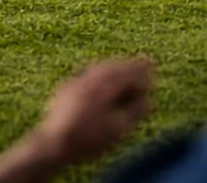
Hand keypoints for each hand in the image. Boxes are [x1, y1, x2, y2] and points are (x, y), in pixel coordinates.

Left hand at [31, 59, 155, 166]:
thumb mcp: (118, 129)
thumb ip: (135, 112)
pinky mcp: (65, 88)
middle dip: (128, 66)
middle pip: (112, 67)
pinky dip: (99, 73)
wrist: (54, 142)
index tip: (151, 65)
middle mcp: (88, 80)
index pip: (125, 73)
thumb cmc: (89, 139)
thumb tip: (148, 101)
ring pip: (98, 68)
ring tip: (124, 72)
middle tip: (141, 66)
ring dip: (113, 67)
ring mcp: (74, 82)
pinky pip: (86, 73)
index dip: (140, 69)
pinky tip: (100, 79)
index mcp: (104, 88)